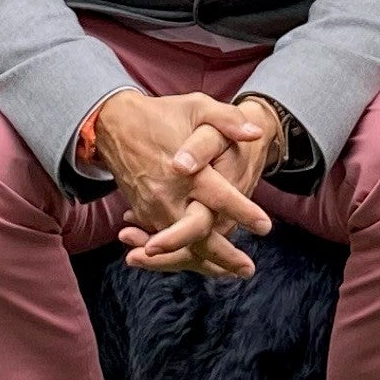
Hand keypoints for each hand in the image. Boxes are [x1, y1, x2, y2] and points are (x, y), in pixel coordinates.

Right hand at [92, 91, 275, 278]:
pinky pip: (165, 241)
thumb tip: (255, 133)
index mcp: (187, 171)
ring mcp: (153, 208)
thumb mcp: (197, 106)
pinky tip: (204, 262)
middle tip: (248, 270)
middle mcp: (169, 195)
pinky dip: (183, 254)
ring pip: (180, 245)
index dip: (243, 212)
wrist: (114, 123)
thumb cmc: (161, 114)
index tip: (265, 227)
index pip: (219, 197)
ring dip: (204, 261)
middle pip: (198, 235)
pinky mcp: (144, 212)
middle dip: (223, 256)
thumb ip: (227, 119)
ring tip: (231, 273)